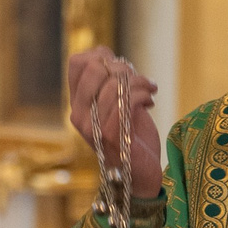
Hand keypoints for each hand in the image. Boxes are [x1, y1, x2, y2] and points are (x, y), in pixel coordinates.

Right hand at [68, 46, 162, 198]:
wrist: (141, 174)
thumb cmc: (131, 136)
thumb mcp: (117, 104)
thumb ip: (110, 82)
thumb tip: (106, 54)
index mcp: (78, 104)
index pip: (77, 63)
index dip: (101, 55)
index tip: (121, 66)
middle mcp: (79, 115)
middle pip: (94, 69)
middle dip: (123, 68)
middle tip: (138, 80)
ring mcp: (92, 127)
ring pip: (113, 85)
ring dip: (139, 83)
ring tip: (149, 90)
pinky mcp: (111, 136)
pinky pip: (125, 102)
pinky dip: (143, 95)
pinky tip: (151, 102)